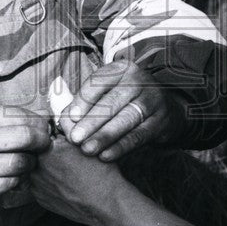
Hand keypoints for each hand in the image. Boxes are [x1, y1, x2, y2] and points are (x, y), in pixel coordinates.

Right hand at [0, 105, 50, 203]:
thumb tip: (37, 120)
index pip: (21, 116)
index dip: (39, 122)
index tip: (44, 126)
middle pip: (26, 138)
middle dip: (42, 140)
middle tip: (44, 142)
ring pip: (21, 163)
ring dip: (31, 161)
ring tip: (28, 159)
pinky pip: (9, 184)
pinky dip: (16, 178)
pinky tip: (13, 173)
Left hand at [30, 136, 123, 225]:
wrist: (105, 204)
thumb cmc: (100, 172)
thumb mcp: (87, 141)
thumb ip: (67, 129)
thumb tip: (57, 123)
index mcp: (46, 150)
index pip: (44, 136)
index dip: (55, 137)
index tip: (64, 143)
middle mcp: (37, 167)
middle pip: (38, 152)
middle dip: (48, 152)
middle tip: (67, 158)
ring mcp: (36, 185)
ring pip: (38, 168)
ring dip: (47, 167)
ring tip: (68, 172)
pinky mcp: (40, 199)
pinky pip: (40, 184)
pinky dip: (49, 182)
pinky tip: (65, 184)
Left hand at [64, 60, 187, 160]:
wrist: (165, 109)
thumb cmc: (125, 100)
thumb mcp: (107, 92)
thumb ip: (83, 100)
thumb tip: (61, 108)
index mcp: (121, 69)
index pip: (99, 82)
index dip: (83, 100)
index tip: (70, 118)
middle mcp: (139, 81)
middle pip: (111, 102)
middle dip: (91, 122)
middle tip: (75, 138)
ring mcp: (152, 100)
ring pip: (125, 119)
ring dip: (104, 136)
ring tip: (87, 149)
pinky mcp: (161, 121)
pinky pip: (138, 135)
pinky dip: (121, 146)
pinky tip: (106, 156)